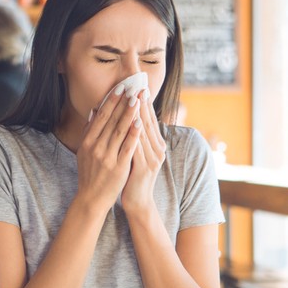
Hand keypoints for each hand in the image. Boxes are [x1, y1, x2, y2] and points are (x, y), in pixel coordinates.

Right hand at [75, 86, 142, 213]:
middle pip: (111, 121)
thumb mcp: (84, 151)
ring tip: (137, 100)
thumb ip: (89, 131)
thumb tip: (94, 110)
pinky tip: (140, 123)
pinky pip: (128, 147)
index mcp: (87, 142)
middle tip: (131, 87)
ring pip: (120, 131)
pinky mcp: (119, 167)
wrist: (92, 198)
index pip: (101, 117)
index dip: (111, 101)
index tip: (119, 88)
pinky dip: (133, 134)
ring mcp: (107, 157)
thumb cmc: (89, 173)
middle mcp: (96, 148)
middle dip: (122, 103)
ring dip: (129, 113)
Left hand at [121, 89, 165, 217]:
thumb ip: (134, 138)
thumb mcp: (135, 154)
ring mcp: (153, 158)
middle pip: (148, 122)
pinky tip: (129, 123)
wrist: (138, 201)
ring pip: (143, 132)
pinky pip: (137, 146)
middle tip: (138, 86)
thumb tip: (130, 119)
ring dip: (138, 114)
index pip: (150, 120)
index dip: (145, 103)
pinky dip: (133, 133)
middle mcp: (158, 150)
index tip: (139, 87)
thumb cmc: (134, 177)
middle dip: (142, 104)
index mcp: (156, 146)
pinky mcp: (145, 167)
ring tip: (132, 98)